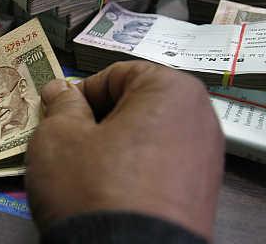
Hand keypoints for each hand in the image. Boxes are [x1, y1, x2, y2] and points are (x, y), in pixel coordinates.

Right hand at [26, 61, 223, 239]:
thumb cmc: (93, 189)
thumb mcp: (59, 137)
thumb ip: (61, 105)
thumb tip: (61, 90)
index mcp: (171, 90)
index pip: (116, 74)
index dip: (81, 92)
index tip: (59, 113)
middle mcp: (200, 117)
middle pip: (136, 103)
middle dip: (100, 119)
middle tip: (70, 141)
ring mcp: (206, 157)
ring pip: (148, 135)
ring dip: (115, 144)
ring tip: (88, 169)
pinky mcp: (203, 192)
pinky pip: (161, 164)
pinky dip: (135, 169)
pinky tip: (112, 190)